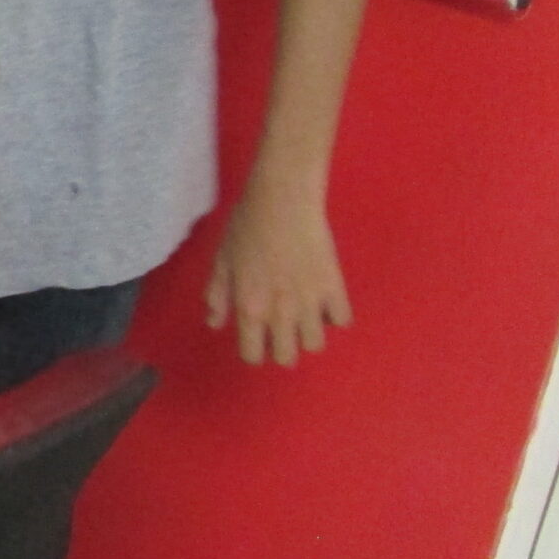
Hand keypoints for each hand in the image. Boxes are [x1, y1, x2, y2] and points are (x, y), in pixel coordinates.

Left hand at [206, 184, 352, 365]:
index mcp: (249, 308)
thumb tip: (216, 324)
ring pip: (316, 345)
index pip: (252, 355)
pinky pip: (342, 320)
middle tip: (280, 330)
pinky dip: (333, 316)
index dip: (253, 352)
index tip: (256, 340)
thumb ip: (218, 296)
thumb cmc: (246, 227)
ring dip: (308, 335)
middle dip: (281, 349)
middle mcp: (280, 312)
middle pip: (287, 358)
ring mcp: (310, 301)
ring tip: (302, 316)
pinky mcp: (335, 286)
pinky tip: (324, 302)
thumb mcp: (222, 261)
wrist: (282, 200)